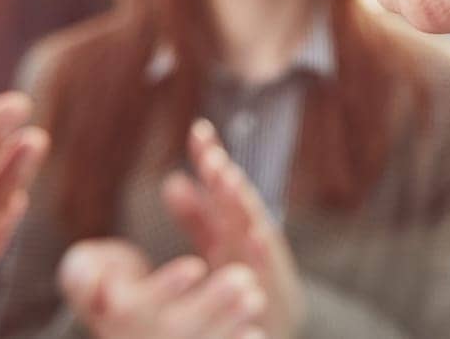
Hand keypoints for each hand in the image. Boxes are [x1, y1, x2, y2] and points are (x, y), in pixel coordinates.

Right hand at [58, 238, 265, 338]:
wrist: (115, 321)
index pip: (137, 309)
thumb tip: (97, 280)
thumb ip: (84, 272)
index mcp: (112, 317)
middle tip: (243, 277)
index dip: (167, 288)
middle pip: (173, 331)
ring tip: (254, 297)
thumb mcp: (84, 273)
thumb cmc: (105, 284)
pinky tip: (255, 333)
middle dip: (210, 304)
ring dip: (228, 325)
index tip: (196, 265)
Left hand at [162, 120, 302, 337]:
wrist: (272, 324)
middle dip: (226, 176)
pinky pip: (270, 270)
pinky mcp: (277, 288)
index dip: (211, 157)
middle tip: (212, 157)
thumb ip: (196, 216)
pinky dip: (265, 253)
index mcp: (235, 222)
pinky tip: (257, 236)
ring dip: (244, 204)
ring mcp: (266, 261)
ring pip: (255, 228)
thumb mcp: (216, 244)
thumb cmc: (243, 280)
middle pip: (238, 200)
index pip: (221, 184)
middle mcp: (253, 235)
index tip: (198, 130)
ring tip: (230, 181)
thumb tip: (172, 180)